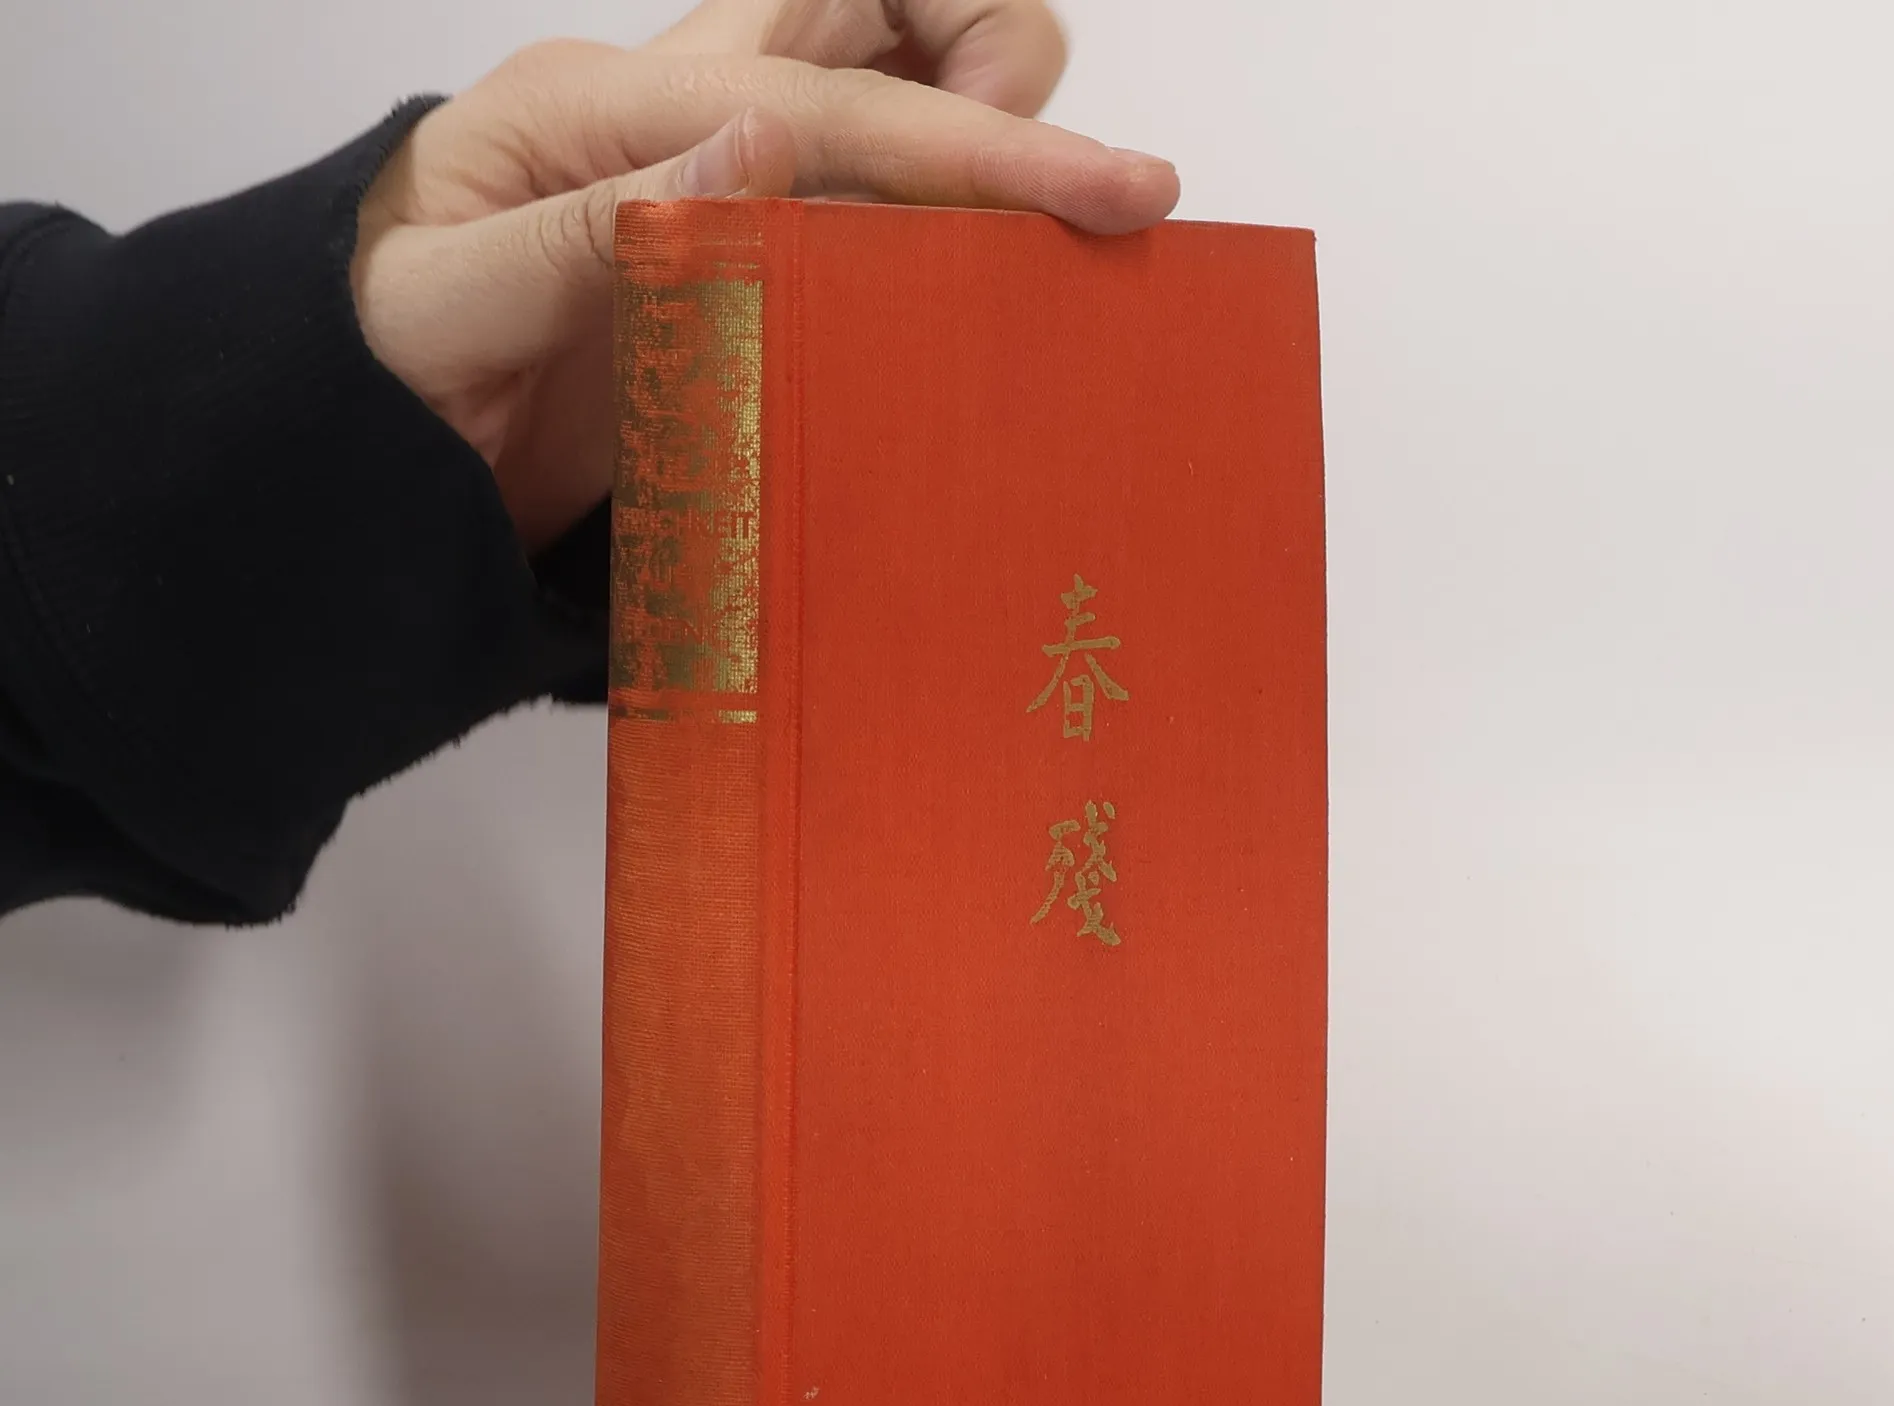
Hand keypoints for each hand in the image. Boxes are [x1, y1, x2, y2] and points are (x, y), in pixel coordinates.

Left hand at [350, 2, 1179, 552]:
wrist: (357, 448)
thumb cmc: (374, 365)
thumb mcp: (447, 302)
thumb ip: (590, 226)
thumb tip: (765, 139)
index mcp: (609, 108)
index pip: (833, 106)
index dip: (980, 149)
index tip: (1111, 193)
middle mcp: (680, 117)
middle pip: (869, 4)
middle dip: (981, 41)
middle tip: (1021, 175)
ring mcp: (715, 189)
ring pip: (879, 87)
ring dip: (973, 124)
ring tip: (1024, 234)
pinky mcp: (736, 268)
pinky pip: (861, 213)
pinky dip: (940, 225)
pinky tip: (980, 289)